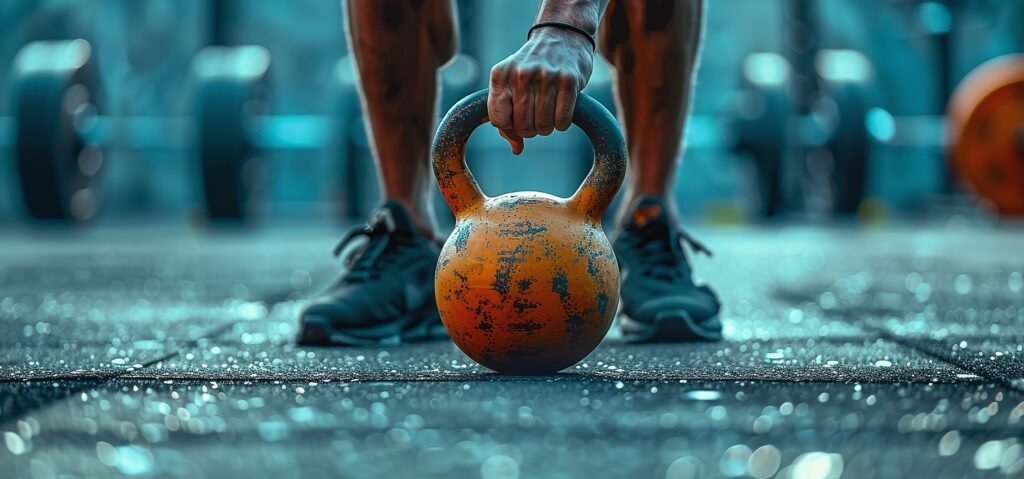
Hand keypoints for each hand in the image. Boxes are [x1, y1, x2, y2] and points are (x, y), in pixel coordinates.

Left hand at [487, 27, 594, 154]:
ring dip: (547, 126)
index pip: (498, 119)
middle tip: (536, 115)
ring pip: (543, 127)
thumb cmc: (532, 68)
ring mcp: (545, 77)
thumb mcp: (511, 84)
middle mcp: (521, 75)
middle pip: (522, 126)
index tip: (517, 119)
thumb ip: (506, 116)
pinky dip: (562, 123)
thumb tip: (516, 149)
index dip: (509, 127)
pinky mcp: (568, 81)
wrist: (562, 35)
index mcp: (500, 74)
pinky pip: (562, 122)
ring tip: (548, 110)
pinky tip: (561, 108)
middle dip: (530, 128)